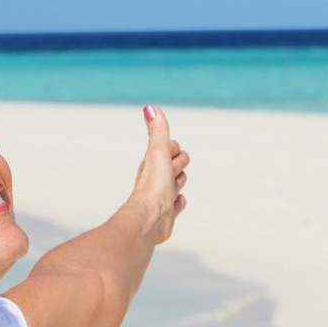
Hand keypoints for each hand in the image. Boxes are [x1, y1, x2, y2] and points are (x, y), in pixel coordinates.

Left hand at [131, 105, 188, 243]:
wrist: (149, 219)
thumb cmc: (154, 184)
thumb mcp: (158, 153)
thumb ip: (157, 132)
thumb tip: (149, 108)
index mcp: (152, 164)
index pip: (168, 149)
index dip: (173, 149)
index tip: (170, 154)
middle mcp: (155, 180)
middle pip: (173, 166)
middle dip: (178, 165)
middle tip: (172, 172)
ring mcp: (160, 198)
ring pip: (175, 185)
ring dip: (178, 182)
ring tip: (173, 187)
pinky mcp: (166, 215)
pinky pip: (175, 206)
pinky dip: (177, 204)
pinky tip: (176, 203)